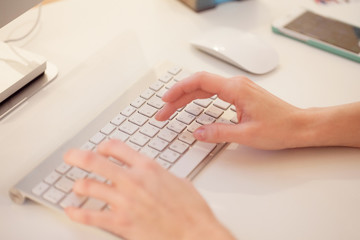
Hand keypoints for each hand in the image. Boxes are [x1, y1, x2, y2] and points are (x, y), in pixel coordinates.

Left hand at [64, 140, 234, 239]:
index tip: (100, 149)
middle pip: (95, 162)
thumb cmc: (191, 209)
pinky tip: (71, 211)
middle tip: (70, 156)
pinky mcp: (121, 223)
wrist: (195, 232)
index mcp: (148, 167)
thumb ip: (158, 174)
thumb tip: (150, 173)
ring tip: (76, 186)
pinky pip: (90, 216)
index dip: (103, 146)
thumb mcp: (177, 181)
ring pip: (89, 187)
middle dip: (77, 156)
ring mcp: (125, 202)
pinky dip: (77, 213)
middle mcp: (133, 181)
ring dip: (78, 185)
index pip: (117, 147)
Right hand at [156, 71, 304, 149]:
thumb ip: (218, 133)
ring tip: (171, 109)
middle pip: (198, 85)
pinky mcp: (240, 95)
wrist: (300, 126)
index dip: (179, 90)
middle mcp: (236, 85)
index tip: (165, 101)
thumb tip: (196, 133)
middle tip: (163, 113)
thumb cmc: (280, 128)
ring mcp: (238, 89)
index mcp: (235, 89)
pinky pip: (213, 92)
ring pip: (205, 88)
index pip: (199, 82)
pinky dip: (198, 98)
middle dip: (178, 98)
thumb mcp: (246, 135)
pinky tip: (192, 105)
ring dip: (186, 98)